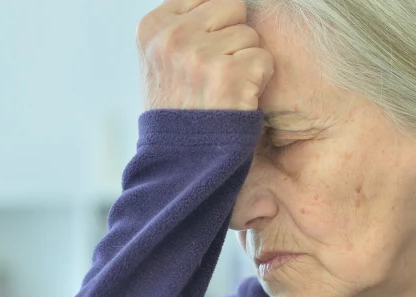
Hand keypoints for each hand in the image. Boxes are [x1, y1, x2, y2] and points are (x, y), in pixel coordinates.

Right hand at [137, 0, 274, 110]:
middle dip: (233, 37)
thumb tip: (224, 3)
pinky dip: (258, 82)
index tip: (206, 55)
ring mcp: (200, 55)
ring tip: (223, 89)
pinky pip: (263, 59)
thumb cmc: (178, 110)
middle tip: (216, 73)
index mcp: (152, 28)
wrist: (180, 161)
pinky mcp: (228, 75)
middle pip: (232, 7)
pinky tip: (236, 99)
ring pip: (250, 34)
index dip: (215, 25)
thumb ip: (184, 26)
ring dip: (245, 62)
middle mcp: (172, 37)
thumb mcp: (160, 61)